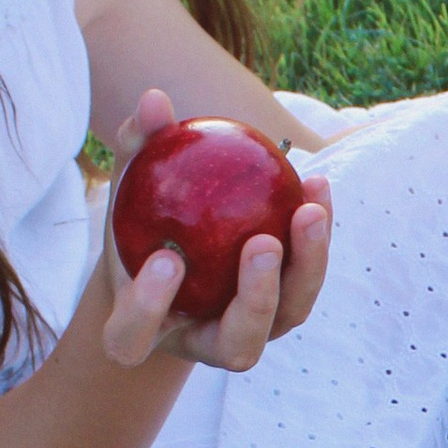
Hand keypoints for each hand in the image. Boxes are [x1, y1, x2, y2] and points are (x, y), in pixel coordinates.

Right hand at [99, 89, 333, 372]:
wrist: (175, 251)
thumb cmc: (140, 218)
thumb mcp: (130, 185)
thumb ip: (136, 149)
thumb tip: (154, 100)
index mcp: (143, 332)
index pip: (134, 337)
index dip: (148, 309)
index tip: (166, 259)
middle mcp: (205, 344)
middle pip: (237, 347)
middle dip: (255, 300)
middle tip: (261, 244)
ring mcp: (253, 332)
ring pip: (286, 317)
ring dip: (305, 267)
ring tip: (308, 209)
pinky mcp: (286, 310)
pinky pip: (308, 278)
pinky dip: (317, 236)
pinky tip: (317, 186)